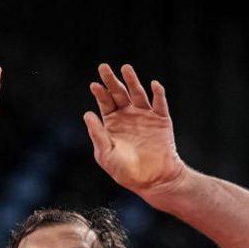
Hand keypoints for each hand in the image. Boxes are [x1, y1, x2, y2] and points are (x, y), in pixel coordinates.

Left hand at [84, 63, 185, 196]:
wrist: (153, 180)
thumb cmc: (125, 171)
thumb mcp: (106, 154)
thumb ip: (97, 134)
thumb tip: (86, 113)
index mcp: (112, 123)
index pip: (105, 102)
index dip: (100, 93)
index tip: (94, 85)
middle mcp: (128, 115)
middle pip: (119, 93)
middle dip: (111, 80)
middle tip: (103, 67)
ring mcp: (145, 116)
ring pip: (138, 93)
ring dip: (132, 80)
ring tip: (126, 68)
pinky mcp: (161, 120)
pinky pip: (160, 103)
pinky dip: (158, 93)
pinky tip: (153, 85)